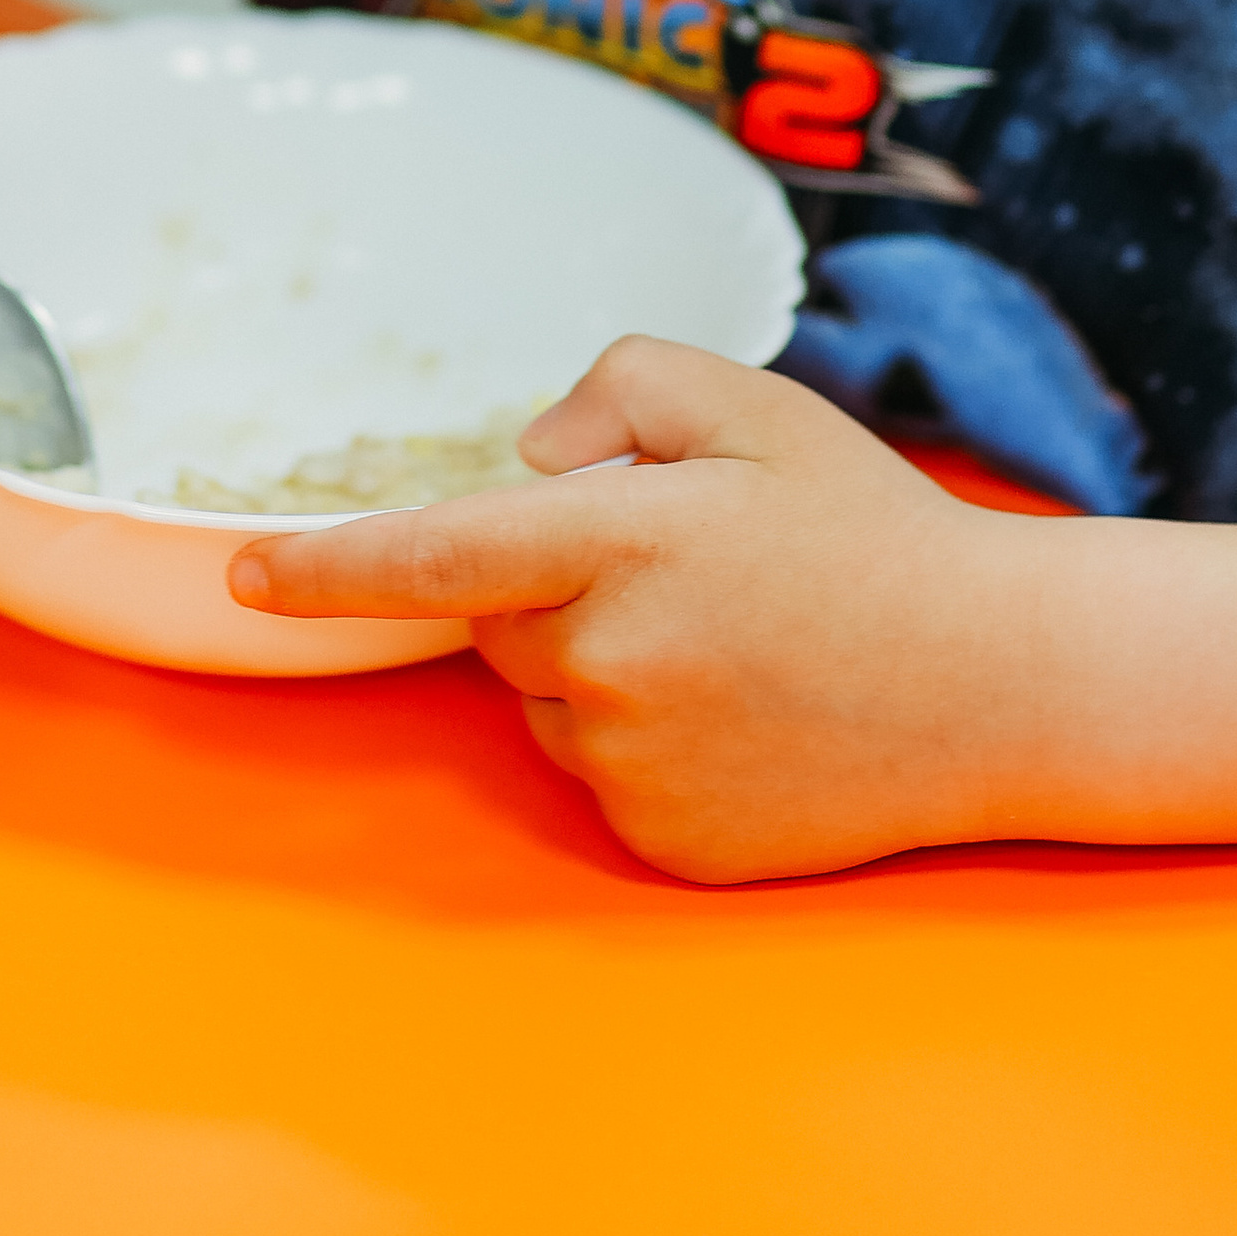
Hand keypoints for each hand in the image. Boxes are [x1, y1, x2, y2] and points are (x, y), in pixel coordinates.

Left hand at [228, 337, 1034, 878]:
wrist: (995, 682)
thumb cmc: (865, 529)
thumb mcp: (749, 404)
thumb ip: (616, 390)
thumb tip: (532, 460)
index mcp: (622, 544)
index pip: (433, 559)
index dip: (325, 569)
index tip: (241, 574)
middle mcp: (612, 663)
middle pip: (501, 621)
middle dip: (559, 584)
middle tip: (693, 570)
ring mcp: (637, 768)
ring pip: (549, 700)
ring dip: (603, 665)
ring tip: (739, 645)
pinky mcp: (664, 844)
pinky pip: (601, 776)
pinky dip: (647, 740)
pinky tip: (746, 714)